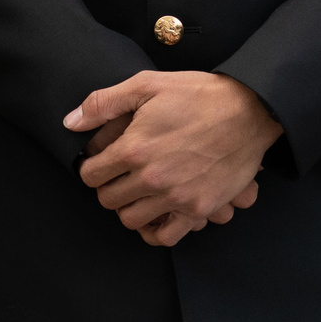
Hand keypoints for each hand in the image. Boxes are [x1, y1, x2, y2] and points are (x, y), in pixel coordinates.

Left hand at [66, 72, 279, 246]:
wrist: (249, 110)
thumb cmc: (198, 95)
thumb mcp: (146, 85)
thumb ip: (103, 104)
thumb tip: (71, 122)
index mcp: (133, 148)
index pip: (90, 174)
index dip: (91, 166)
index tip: (100, 161)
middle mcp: (151, 178)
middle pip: (108, 199)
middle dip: (107, 186)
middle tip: (118, 175)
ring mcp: (176, 197)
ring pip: (131, 220)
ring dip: (128, 207)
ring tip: (136, 192)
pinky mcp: (198, 209)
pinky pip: (165, 236)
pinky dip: (155, 230)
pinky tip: (156, 213)